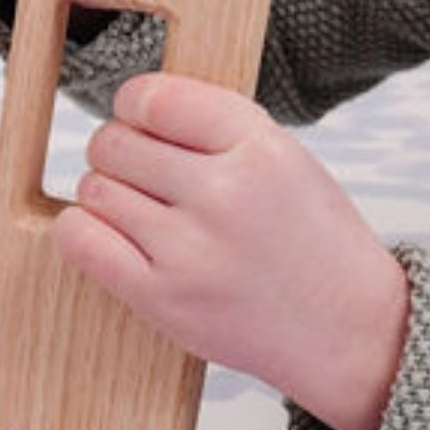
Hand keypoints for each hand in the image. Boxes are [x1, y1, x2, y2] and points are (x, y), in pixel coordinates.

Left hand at [55, 73, 410, 429]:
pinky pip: (80, 240)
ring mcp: (190, 250)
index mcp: (260, 148)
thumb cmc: (313, 240)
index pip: (154, 99)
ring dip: (105, 193)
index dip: (134, 104)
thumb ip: (217, 127)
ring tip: (140, 209)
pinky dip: (81, 229)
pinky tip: (109, 233)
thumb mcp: (288, 158)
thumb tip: (136, 105)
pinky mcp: (163, 299)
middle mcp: (224, 194)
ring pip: (95, 188)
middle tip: (142, 171)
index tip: (140, 119)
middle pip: (114, 142)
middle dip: (119, 150)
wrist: (349, 330)